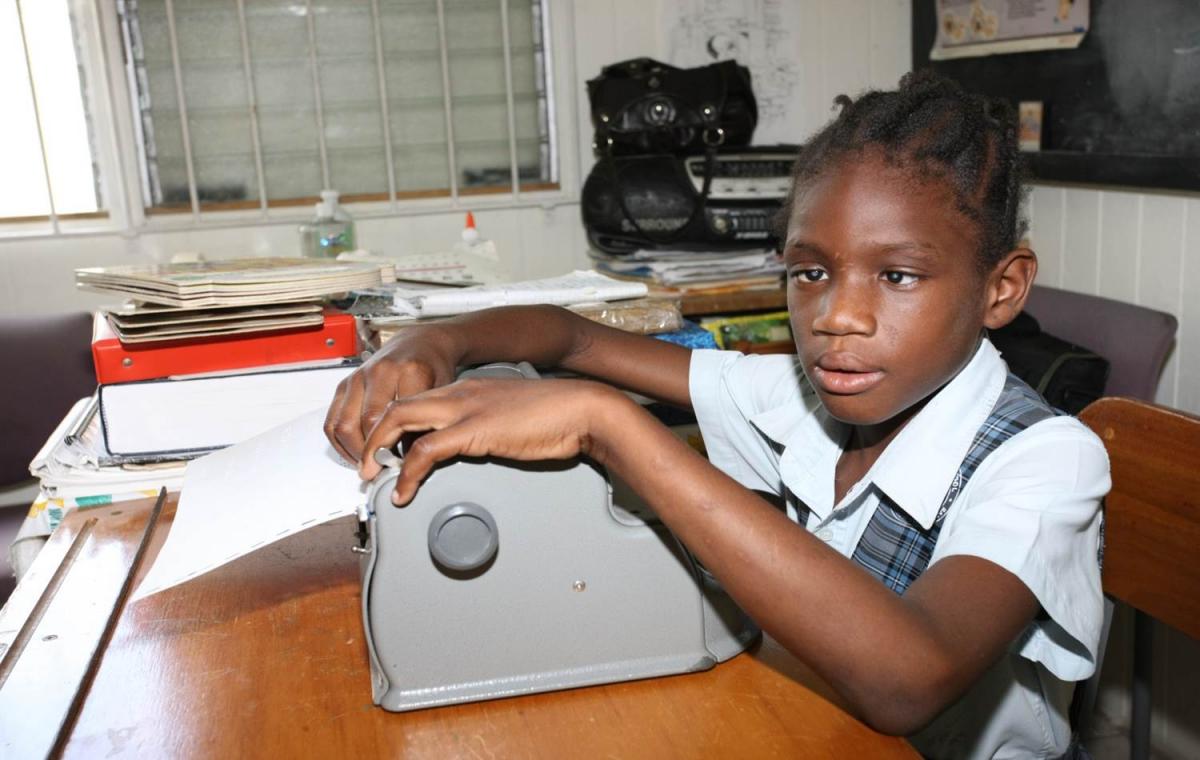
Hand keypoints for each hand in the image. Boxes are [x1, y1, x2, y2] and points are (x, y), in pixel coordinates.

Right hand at [324, 325, 461, 463]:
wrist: (419, 343)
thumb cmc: (433, 368)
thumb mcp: (442, 393)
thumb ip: (427, 422)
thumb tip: (410, 461)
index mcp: (410, 372)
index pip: (395, 419)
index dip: (395, 448)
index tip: (400, 468)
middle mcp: (380, 372)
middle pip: (367, 423)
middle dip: (372, 454)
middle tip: (383, 471)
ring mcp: (359, 377)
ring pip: (344, 424)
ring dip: (353, 451)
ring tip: (368, 467)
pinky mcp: (345, 383)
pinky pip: (331, 420)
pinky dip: (339, 442)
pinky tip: (354, 454)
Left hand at [358, 377, 624, 504]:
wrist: (582, 409)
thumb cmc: (556, 416)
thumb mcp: (510, 417)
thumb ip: (486, 427)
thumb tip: (473, 447)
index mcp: (468, 389)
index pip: (415, 400)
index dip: (392, 426)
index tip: (384, 450)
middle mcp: (460, 393)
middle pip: (397, 406)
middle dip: (372, 437)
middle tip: (365, 465)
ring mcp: (465, 408)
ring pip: (400, 420)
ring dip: (378, 451)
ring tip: (373, 477)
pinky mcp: (474, 429)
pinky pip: (425, 451)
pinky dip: (408, 473)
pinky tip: (404, 491)